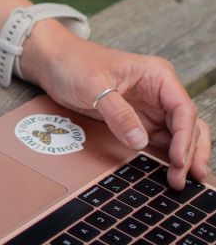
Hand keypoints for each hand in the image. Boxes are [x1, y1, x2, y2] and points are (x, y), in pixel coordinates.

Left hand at [22, 26, 211, 189]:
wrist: (55, 63)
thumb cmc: (75, 63)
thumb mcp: (94, 86)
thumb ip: (118, 113)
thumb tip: (140, 142)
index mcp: (158, 75)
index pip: (182, 109)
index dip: (185, 137)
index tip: (179, 160)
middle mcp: (160, 92)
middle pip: (187, 125)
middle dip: (189, 152)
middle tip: (183, 179)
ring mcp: (151, 108)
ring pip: (180, 135)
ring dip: (183, 157)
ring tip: (181, 181)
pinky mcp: (139, 122)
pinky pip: (160, 141)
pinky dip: (167, 157)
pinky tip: (168, 173)